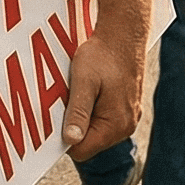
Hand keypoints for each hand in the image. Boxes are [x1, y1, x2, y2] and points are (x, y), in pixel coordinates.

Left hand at [59, 16, 143, 159]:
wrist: (124, 34)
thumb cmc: (102, 56)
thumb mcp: (84, 82)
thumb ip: (78, 112)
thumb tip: (71, 141)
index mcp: (116, 124)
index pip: (81, 150)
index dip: (64, 137)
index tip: (56, 117)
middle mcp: (126, 126)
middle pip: (89, 142)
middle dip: (73, 125)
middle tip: (67, 99)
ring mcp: (128, 118)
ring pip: (96, 130)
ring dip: (83, 116)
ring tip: (79, 91)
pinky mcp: (127, 108)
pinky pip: (104, 119)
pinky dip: (92, 109)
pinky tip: (90, 90)